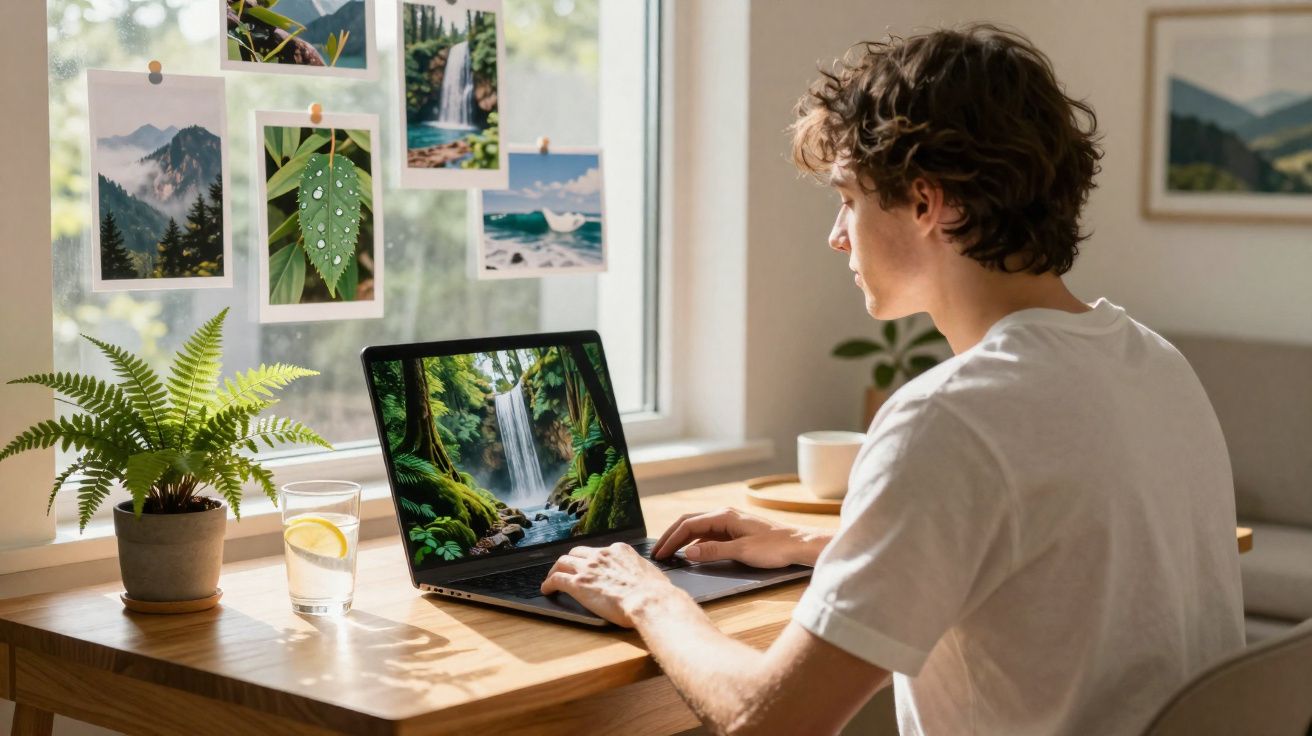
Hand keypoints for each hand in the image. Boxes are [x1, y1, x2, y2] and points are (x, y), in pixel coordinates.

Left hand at [540, 543, 692, 627]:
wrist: (649, 601)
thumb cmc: (655, 593)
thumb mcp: (651, 573)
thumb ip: (641, 572)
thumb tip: (646, 578)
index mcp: (619, 551)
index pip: (598, 551)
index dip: (591, 559)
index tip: (589, 565)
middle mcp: (601, 555)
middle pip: (577, 553)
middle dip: (570, 561)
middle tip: (566, 569)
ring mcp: (588, 568)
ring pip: (562, 562)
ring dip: (555, 570)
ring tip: (552, 578)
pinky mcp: (578, 584)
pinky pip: (556, 579)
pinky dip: (548, 583)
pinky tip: (546, 590)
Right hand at [652, 507, 828, 567]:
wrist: (798, 545)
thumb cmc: (774, 547)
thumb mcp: (742, 551)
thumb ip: (713, 551)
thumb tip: (688, 553)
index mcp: (724, 516)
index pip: (688, 525)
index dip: (671, 539)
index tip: (660, 554)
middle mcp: (724, 515)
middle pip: (689, 523)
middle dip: (671, 537)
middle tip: (658, 554)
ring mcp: (729, 523)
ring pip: (698, 529)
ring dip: (682, 540)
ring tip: (669, 554)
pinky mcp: (735, 532)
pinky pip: (708, 535)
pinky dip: (695, 543)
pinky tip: (691, 554)